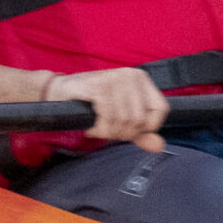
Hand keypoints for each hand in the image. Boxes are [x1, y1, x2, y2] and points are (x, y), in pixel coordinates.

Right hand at [40, 66, 166, 151]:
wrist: (60, 91)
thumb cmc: (93, 103)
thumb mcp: (121, 117)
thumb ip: (141, 132)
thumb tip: (159, 146)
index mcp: (141, 80)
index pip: (162, 110)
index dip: (148, 128)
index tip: (130, 131)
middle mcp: (131, 75)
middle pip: (140, 119)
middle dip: (123, 133)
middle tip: (108, 130)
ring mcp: (115, 78)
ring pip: (124, 120)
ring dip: (108, 132)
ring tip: (98, 127)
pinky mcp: (99, 86)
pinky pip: (108, 116)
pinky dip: (99, 128)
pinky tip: (92, 127)